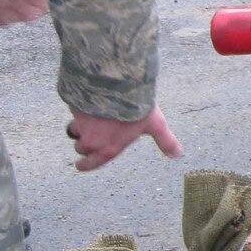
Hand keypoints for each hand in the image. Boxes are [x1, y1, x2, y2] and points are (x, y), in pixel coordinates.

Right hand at [65, 105, 182, 172]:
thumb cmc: (136, 107)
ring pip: (73, 130)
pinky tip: (89, 101)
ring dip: (79, 127)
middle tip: (92, 138)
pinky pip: (73, 111)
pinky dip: (78, 109)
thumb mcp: (155, 124)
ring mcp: (79, 124)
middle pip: (81, 148)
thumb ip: (165, 140)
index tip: (79, 165)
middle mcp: (90, 140)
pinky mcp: (74, 108)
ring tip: (89, 120)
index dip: (84, 165)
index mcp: (108, 149)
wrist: (116, 85)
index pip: (90, 164)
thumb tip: (177, 154)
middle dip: (85, 145)